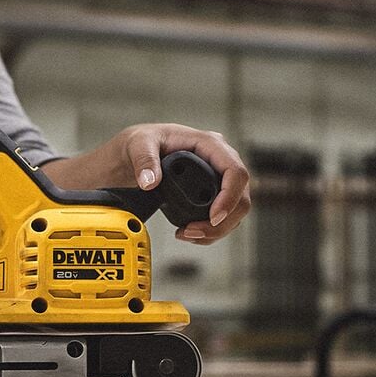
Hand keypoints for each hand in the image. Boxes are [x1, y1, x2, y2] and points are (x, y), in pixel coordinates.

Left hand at [118, 124, 249, 242]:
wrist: (134, 153)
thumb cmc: (142, 142)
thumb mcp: (139, 144)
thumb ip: (144, 160)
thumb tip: (150, 182)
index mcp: (208, 143)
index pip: (235, 171)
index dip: (230, 197)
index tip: (213, 217)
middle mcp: (218, 160)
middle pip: (241, 196)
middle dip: (222, 222)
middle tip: (193, 232)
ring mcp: (217, 177)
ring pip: (235, 211)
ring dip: (217, 230)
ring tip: (187, 234)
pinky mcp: (211, 193)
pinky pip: (224, 216)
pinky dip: (211, 230)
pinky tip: (191, 233)